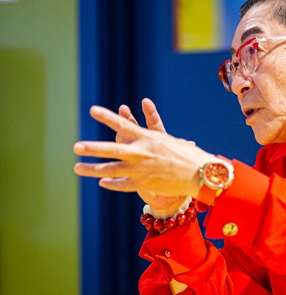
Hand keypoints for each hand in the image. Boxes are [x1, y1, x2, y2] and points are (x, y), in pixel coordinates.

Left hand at [74, 100, 212, 207]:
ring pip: (110, 169)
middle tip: (76, 147)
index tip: (93, 110)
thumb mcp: (170, 142)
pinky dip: (111, 183)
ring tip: (77, 168)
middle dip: (92, 148)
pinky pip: (121, 184)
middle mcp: (140, 153)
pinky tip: (102, 183)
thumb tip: (146, 138)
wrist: (199, 174)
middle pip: (111, 149)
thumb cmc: (188, 156)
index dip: (107, 117)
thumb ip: (153, 140)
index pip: (123, 124)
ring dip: (92, 169)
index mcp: (148, 138)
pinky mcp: (143, 183)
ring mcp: (140, 169)